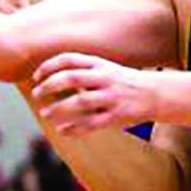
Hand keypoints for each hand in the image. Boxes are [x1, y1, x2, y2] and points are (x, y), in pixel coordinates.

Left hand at [30, 53, 160, 133]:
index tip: (35, 77)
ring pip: (80, 103)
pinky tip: (62, 130)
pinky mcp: (117, 117)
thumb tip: (50, 74)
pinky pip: (92, 123)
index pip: (69, 60)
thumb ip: (82, 70)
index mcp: (100, 64)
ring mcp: (111, 98)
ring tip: (45, 113)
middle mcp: (105, 78)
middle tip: (36, 94)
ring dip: (58, 109)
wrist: (155, 94)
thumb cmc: (122, 81)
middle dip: (49, 86)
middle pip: (71, 79)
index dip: (49, 66)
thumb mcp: (105, 68)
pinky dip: (74, 128)